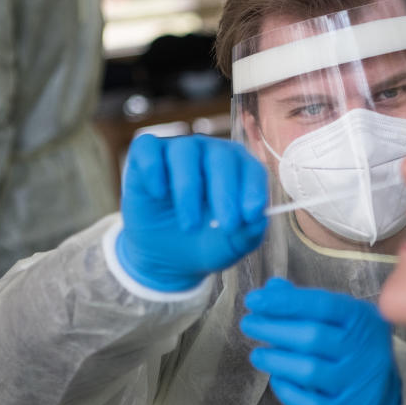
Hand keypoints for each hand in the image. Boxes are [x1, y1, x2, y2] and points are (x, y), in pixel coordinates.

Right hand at [116, 134, 268, 290]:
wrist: (166, 256)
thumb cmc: (207, 242)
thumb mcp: (231, 246)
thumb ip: (249, 233)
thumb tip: (259, 218)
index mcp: (239, 170)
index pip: (252, 169)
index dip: (253, 190)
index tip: (251, 216)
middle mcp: (211, 153)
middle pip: (221, 157)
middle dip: (225, 193)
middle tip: (227, 225)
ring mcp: (178, 150)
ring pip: (185, 151)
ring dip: (189, 189)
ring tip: (190, 226)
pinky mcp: (146, 155)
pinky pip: (148, 148)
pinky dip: (154, 169)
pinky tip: (159, 194)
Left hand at [241, 278, 401, 404]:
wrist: (381, 400)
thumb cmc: (352, 349)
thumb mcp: (340, 320)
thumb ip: (307, 303)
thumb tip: (272, 287)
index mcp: (362, 319)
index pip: (322, 305)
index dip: (285, 301)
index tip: (254, 299)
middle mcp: (364, 349)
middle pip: (312, 336)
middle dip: (273, 328)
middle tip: (248, 323)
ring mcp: (354, 381)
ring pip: (308, 370)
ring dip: (276, 360)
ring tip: (257, 354)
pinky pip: (308, 401)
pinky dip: (286, 389)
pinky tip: (276, 378)